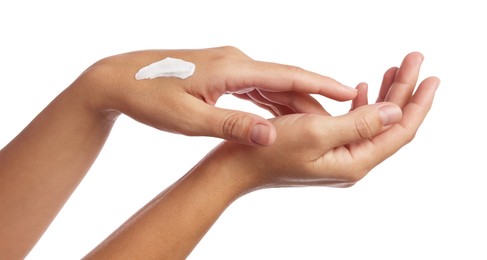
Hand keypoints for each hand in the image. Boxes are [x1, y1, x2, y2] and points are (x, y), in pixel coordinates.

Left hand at [77, 46, 355, 145]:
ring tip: (320, 121)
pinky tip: (283, 115)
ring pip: (272, 85)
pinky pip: (256, 87)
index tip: (348, 92)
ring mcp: (229, 66)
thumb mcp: (189, 119)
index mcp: (232, 69)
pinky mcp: (222, 73)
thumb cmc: (150, 99)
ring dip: (295, 103)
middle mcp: (236, 62)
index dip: (320, 84)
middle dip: (314, 99)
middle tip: (344, 116)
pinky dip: (273, 102)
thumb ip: (232, 125)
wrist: (119, 79)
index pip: (286, 76)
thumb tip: (272, 135)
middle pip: (285, 80)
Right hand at [218, 52, 438, 188]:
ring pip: (372, 121)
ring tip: (395, 68)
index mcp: (355, 161)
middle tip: (415, 59)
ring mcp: (338, 156)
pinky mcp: (325, 148)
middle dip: (404, 90)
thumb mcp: (316, 132)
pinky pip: (353, 125)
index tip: (432, 76)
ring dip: (383, 95)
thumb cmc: (270, 150)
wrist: (236, 168)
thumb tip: (396, 111)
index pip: (399, 130)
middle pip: (388, 123)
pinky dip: (361, 105)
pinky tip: (362, 89)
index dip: (418, 102)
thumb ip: (359, 123)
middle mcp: (351, 161)